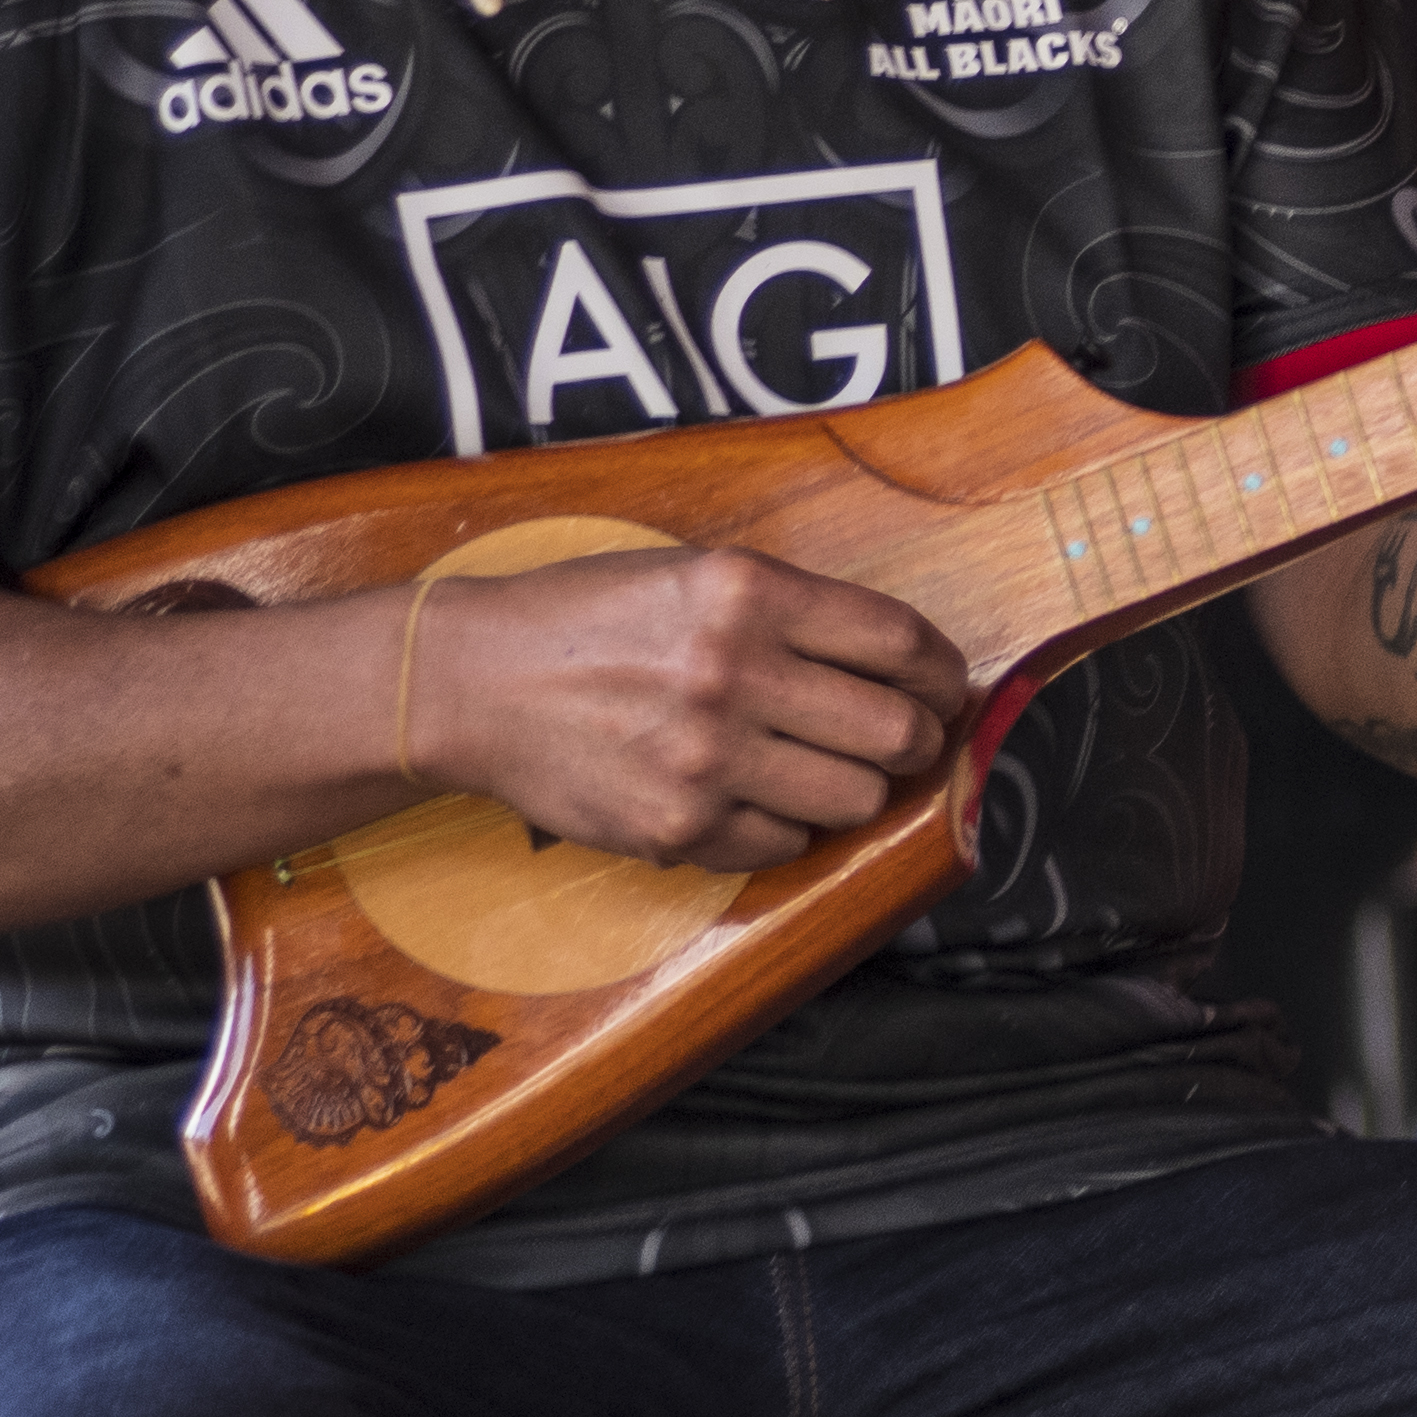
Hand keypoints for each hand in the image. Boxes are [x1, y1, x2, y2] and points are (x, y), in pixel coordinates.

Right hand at [404, 545, 967, 871]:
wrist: (471, 682)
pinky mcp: (677, 826)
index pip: (901, 644)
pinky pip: (785, 842)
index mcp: (747, 593)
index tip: (944, 689)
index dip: (943, 675)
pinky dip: (782, 826)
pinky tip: (747, 797)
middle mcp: (733, 672)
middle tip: (898, 740)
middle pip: (895, 732)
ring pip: (855, 798)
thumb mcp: (695, 574)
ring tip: (813, 768)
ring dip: (851, 788)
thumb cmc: (590, 620)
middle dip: (913, 740)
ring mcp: (705, 757)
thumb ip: (794, 612)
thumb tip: (905, 663)